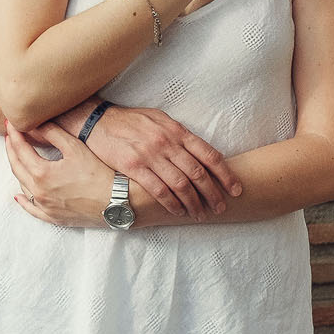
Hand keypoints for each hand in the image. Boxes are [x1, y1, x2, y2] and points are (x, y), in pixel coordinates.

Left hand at [5, 121, 111, 228]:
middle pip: (17, 167)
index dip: (14, 135)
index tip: (10, 124)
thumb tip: (35, 123)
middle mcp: (39, 192)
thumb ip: (52, 133)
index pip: (20, 150)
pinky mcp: (54, 218)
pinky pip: (32, 209)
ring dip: (18, 170)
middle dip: (11, 149)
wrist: (118, 201)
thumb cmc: (99, 173)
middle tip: (10, 136)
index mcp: (42, 173)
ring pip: (23, 186)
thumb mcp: (75, 148)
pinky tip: (19, 195)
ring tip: (17, 157)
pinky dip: (24, 200)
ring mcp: (46, 207)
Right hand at [85, 103, 238, 217]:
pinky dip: (171, 203)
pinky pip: (158, 189)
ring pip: (180, 184)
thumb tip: (199, 150)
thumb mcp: (159, 119)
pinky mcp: (133, 166)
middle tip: (220, 208)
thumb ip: (179, 134)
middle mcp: (167, 143)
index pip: (209, 155)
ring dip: (193, 203)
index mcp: (177, 131)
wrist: (97, 120)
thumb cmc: (130, 120)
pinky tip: (177, 211)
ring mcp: (150, 155)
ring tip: (200, 214)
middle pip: (198, 173)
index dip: (226, 174)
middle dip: (213, 194)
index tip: (235, 189)